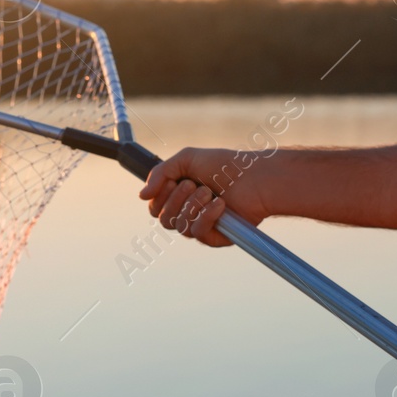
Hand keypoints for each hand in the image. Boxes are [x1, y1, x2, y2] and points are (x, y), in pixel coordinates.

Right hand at [138, 147, 271, 247]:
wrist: (254, 176)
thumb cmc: (225, 165)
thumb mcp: (186, 159)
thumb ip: (160, 173)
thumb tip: (141, 196)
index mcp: (179, 196)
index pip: (154, 207)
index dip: (160, 195)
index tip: (175, 180)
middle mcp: (188, 213)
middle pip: (163, 219)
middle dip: (176, 199)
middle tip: (193, 184)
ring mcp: (202, 226)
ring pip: (179, 227)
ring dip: (192, 205)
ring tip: (210, 191)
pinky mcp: (217, 237)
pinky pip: (198, 233)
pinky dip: (207, 215)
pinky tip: (220, 204)